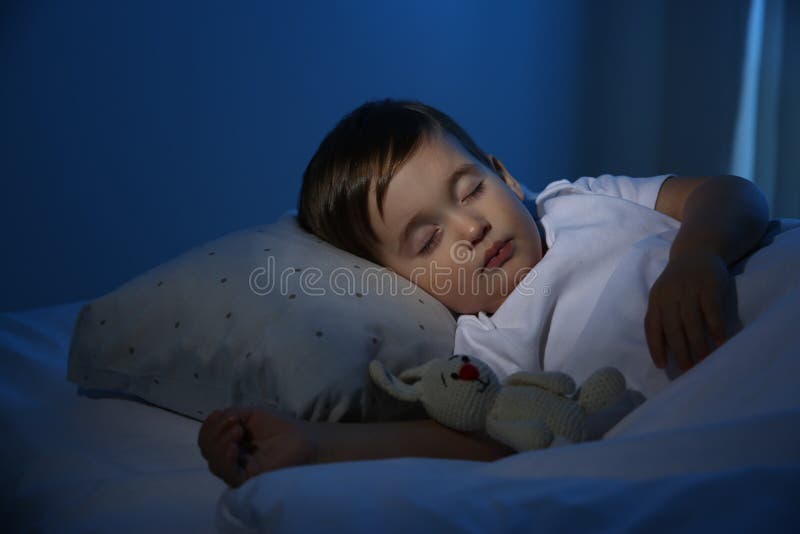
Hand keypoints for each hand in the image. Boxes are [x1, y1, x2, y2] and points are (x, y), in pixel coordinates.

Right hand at [197, 405, 318, 487]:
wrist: (303, 438)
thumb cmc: (279, 427)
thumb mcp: (250, 414)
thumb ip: (230, 414)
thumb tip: (215, 417)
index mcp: (229, 443)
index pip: (206, 439)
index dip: (208, 426)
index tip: (220, 413)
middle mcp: (230, 460)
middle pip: (207, 450)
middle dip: (216, 431)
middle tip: (236, 423)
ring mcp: (238, 472)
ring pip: (214, 463)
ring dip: (220, 442)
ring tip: (239, 431)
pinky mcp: (247, 482)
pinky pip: (227, 474)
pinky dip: (225, 459)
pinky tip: (233, 448)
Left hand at [644, 251, 733, 371]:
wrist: (697, 251)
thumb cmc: (678, 281)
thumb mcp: (663, 294)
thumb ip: (662, 316)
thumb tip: (663, 349)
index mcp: (656, 299)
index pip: (652, 326)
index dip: (655, 347)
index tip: (661, 366)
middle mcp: (670, 295)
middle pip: (672, 328)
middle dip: (680, 352)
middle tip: (688, 371)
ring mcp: (689, 291)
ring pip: (692, 323)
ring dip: (698, 345)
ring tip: (704, 362)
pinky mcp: (709, 287)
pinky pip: (712, 313)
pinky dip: (716, 330)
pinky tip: (720, 344)